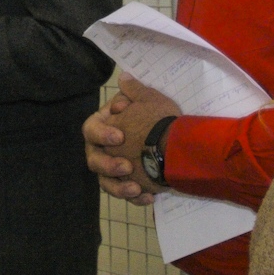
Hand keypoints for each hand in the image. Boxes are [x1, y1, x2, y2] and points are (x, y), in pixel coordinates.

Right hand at [100, 75, 180, 197]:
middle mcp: (105, 150)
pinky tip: (149, 197)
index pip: (91, 129)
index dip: (101, 133)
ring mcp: (116, 169)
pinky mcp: (129, 184)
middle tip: (126, 167)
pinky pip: (126, 194)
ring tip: (135, 188)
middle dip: (108, 165)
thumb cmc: (161, 120)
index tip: (120, 136)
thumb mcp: (150, 101)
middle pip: (94, 160)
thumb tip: (123, 77)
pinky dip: (136, 197)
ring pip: (106, 183)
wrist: (182, 144)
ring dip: (118, 187)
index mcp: (106, 127)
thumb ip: (134, 90)